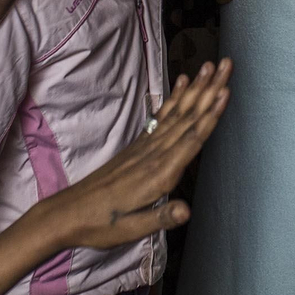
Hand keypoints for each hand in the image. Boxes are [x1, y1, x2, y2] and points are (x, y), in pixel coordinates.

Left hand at [34, 59, 233, 250]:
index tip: (225, 92)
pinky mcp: (139, 146)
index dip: (210, 116)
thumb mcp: (131, 230)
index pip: (190, 140)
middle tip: (226, 65)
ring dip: (196, 88)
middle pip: (188, 118)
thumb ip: (161, 217)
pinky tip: (182, 84)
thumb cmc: (101, 225)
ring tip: (210, 66)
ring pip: (177, 113)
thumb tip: (187, 210)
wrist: (68, 213)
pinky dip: (174, 99)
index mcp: (157, 174)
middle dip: (210, 90)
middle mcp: (153, 154)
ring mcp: (145, 147)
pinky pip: (162, 117)